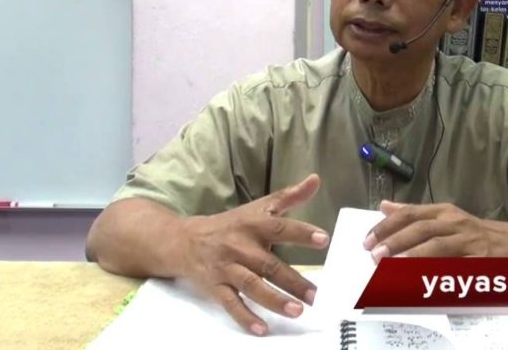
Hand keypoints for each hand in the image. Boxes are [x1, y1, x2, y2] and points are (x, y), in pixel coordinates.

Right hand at [178, 174, 329, 335]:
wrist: (185, 240)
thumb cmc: (231, 224)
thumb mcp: (259, 207)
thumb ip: (290, 196)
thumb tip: (315, 180)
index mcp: (253, 224)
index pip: (280, 227)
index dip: (301, 232)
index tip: (323, 239)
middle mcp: (240, 246)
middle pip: (269, 265)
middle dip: (293, 281)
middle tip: (315, 295)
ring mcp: (227, 268)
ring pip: (252, 286)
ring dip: (274, 300)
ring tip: (297, 311)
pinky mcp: (215, 287)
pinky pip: (231, 304)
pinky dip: (245, 317)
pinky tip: (262, 329)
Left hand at [363, 201, 507, 260]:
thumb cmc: (478, 233)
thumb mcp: (447, 218)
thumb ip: (416, 214)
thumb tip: (384, 206)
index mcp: (445, 211)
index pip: (410, 213)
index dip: (387, 226)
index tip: (367, 240)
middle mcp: (455, 222)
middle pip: (420, 227)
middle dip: (395, 240)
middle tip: (374, 254)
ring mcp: (469, 240)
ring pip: (437, 244)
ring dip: (411, 254)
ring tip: (392, 264)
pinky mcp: (480, 259)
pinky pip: (456, 265)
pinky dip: (438, 271)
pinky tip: (422, 279)